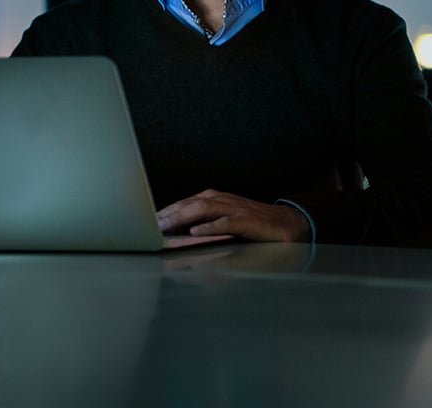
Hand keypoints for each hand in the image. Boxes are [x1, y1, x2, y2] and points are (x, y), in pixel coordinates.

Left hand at [156, 189, 311, 242]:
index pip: (184, 203)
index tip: (146, 222)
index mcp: (215, 198)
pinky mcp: (247, 220)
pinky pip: (226, 222)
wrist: (285, 224)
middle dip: (168, 214)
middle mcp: (222, 200)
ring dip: (182, 217)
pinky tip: (197, 232)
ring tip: (165, 227)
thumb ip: (203, 223)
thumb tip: (178, 233)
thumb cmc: (252, 223)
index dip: (165, 211)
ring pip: (204, 209)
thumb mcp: (224, 220)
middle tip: (149, 226)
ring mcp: (235, 209)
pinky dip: (211, 226)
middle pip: (190, 204)